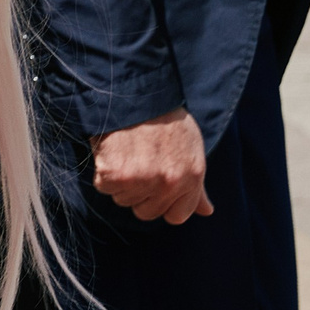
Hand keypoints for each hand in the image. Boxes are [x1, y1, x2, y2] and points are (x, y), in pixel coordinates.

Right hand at [93, 108, 212, 222]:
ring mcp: (142, 181)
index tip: (153, 186)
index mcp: (192, 178)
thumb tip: (207, 211)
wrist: (132, 93)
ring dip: (120, 183)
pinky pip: (104, 187)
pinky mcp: (115, 175)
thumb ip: (197, 186)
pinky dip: (103, 172)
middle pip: (147, 212)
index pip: (177, 216)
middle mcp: (169, 183)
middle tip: (136, 166)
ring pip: (123, 200)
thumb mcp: (191, 148)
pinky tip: (111, 152)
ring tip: (125, 154)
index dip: (163, 203)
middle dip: (139, 194)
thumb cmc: (163, 117)